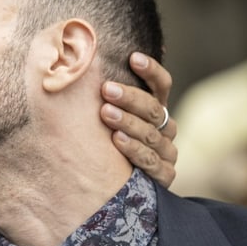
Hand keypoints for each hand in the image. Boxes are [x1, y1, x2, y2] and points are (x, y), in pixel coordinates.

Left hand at [100, 52, 176, 187]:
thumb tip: (80, 58)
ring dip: (129, 122)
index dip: (151, 70)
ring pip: (151, 134)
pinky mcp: (164, 176)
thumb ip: (101, 95)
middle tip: (106, 89)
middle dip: (130, 98)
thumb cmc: (103, 141)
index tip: (133, 57)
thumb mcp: (104, 116)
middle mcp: (165, 129)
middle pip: (153, 109)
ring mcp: (166, 153)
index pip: (162, 85)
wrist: (113, 187)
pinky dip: (135, 151)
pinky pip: (152, 162)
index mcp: (155, 109)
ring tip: (106, 113)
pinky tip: (118, 141)